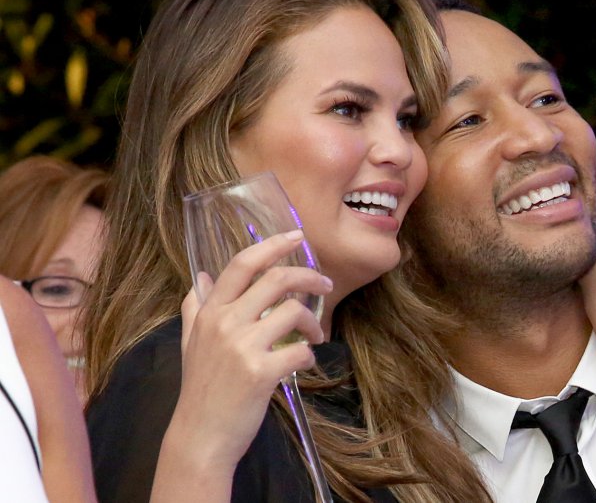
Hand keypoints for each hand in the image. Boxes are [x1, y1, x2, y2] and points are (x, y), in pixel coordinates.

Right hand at [166, 230, 329, 475]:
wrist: (200, 437)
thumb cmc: (200, 390)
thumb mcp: (191, 343)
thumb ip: (196, 308)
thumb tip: (201, 276)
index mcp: (210, 312)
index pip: (241, 264)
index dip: (272, 245)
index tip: (296, 236)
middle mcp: (224, 323)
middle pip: (276, 279)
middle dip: (309, 278)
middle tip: (325, 286)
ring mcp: (242, 347)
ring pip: (293, 312)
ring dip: (313, 322)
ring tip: (314, 336)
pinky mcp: (260, 372)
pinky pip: (299, 351)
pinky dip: (308, 355)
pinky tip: (303, 363)